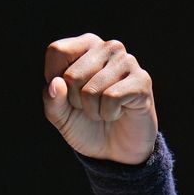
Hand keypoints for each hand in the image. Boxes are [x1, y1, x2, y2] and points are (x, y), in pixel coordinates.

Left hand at [43, 33, 157, 163]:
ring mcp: (127, 61)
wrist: (114, 148)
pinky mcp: (142, 80)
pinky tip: (118, 112)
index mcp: (84, 46)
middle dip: (74, 100)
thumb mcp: (59, 115)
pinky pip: (111, 98)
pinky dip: (108, 113)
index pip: (57, 51)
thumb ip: (52, 100)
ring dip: (92, 110)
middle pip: (71, 75)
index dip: (53, 77)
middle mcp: (107, 48)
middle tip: (89, 105)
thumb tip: (56, 83)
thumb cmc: (84, 124)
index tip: (65, 92)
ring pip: (90, 90)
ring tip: (103, 109)